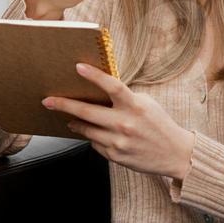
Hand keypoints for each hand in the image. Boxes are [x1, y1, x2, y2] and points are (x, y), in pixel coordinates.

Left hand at [43, 63, 195, 180]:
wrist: (175, 154)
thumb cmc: (159, 125)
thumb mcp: (145, 104)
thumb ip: (124, 98)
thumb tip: (98, 91)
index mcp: (135, 106)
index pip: (112, 86)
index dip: (94, 76)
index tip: (78, 67)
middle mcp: (125, 124)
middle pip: (87, 112)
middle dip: (64, 105)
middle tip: (48, 101)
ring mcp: (118, 141)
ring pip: (86, 130)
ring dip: (75, 123)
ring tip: (68, 119)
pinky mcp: (115, 155)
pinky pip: (95, 143)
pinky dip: (92, 137)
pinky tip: (95, 134)